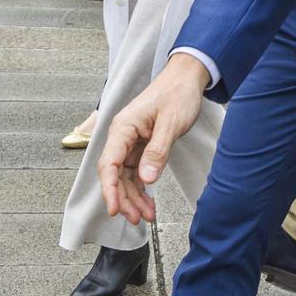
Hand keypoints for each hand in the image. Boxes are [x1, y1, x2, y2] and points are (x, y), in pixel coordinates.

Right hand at [99, 55, 210, 224]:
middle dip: (124, 198)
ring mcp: (130, 141)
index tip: (115, 209)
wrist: (187, 77)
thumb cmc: (178, 93)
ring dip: (134, 197)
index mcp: (123, 127)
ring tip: (147, 216)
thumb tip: (146, 178)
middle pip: (115, 174)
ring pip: (125, 176)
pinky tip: (149, 202)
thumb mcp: (171, 123)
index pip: (108, 163)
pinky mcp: (141, 145)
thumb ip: (158, 151)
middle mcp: (122, 135)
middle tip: (137, 218)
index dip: (109, 189)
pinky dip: (142, 188)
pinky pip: (136, 171)